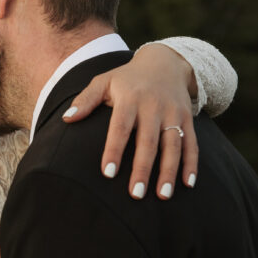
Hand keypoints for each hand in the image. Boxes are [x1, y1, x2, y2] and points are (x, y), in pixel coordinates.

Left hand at [63, 43, 198, 198]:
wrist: (165, 62)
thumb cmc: (127, 78)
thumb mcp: (104, 81)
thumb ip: (86, 99)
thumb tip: (66, 118)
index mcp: (130, 99)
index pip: (120, 127)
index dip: (114, 150)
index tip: (108, 174)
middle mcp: (153, 106)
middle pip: (148, 141)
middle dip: (143, 168)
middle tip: (136, 194)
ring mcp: (173, 113)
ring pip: (173, 145)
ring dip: (169, 171)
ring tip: (163, 195)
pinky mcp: (187, 119)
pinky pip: (191, 143)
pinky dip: (191, 163)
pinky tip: (187, 183)